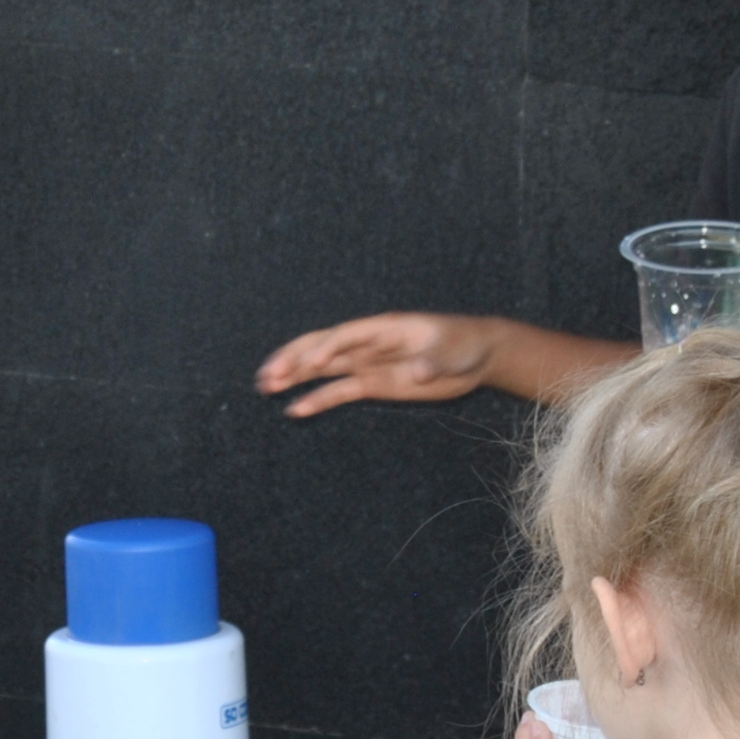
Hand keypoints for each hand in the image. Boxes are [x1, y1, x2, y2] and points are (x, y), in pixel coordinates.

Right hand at [255, 313, 499, 416]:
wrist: (475, 356)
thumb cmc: (463, 345)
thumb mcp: (453, 351)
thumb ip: (433, 361)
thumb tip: (417, 374)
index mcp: (384, 328)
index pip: (347, 335)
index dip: (329, 348)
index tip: (313, 366)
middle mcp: (368, 344)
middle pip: (322, 346)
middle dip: (294, 359)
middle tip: (268, 375)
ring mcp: (367, 363)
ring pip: (322, 368)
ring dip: (294, 376)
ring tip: (265, 386)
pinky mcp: (372, 384)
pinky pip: (338, 391)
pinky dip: (316, 400)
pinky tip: (295, 410)